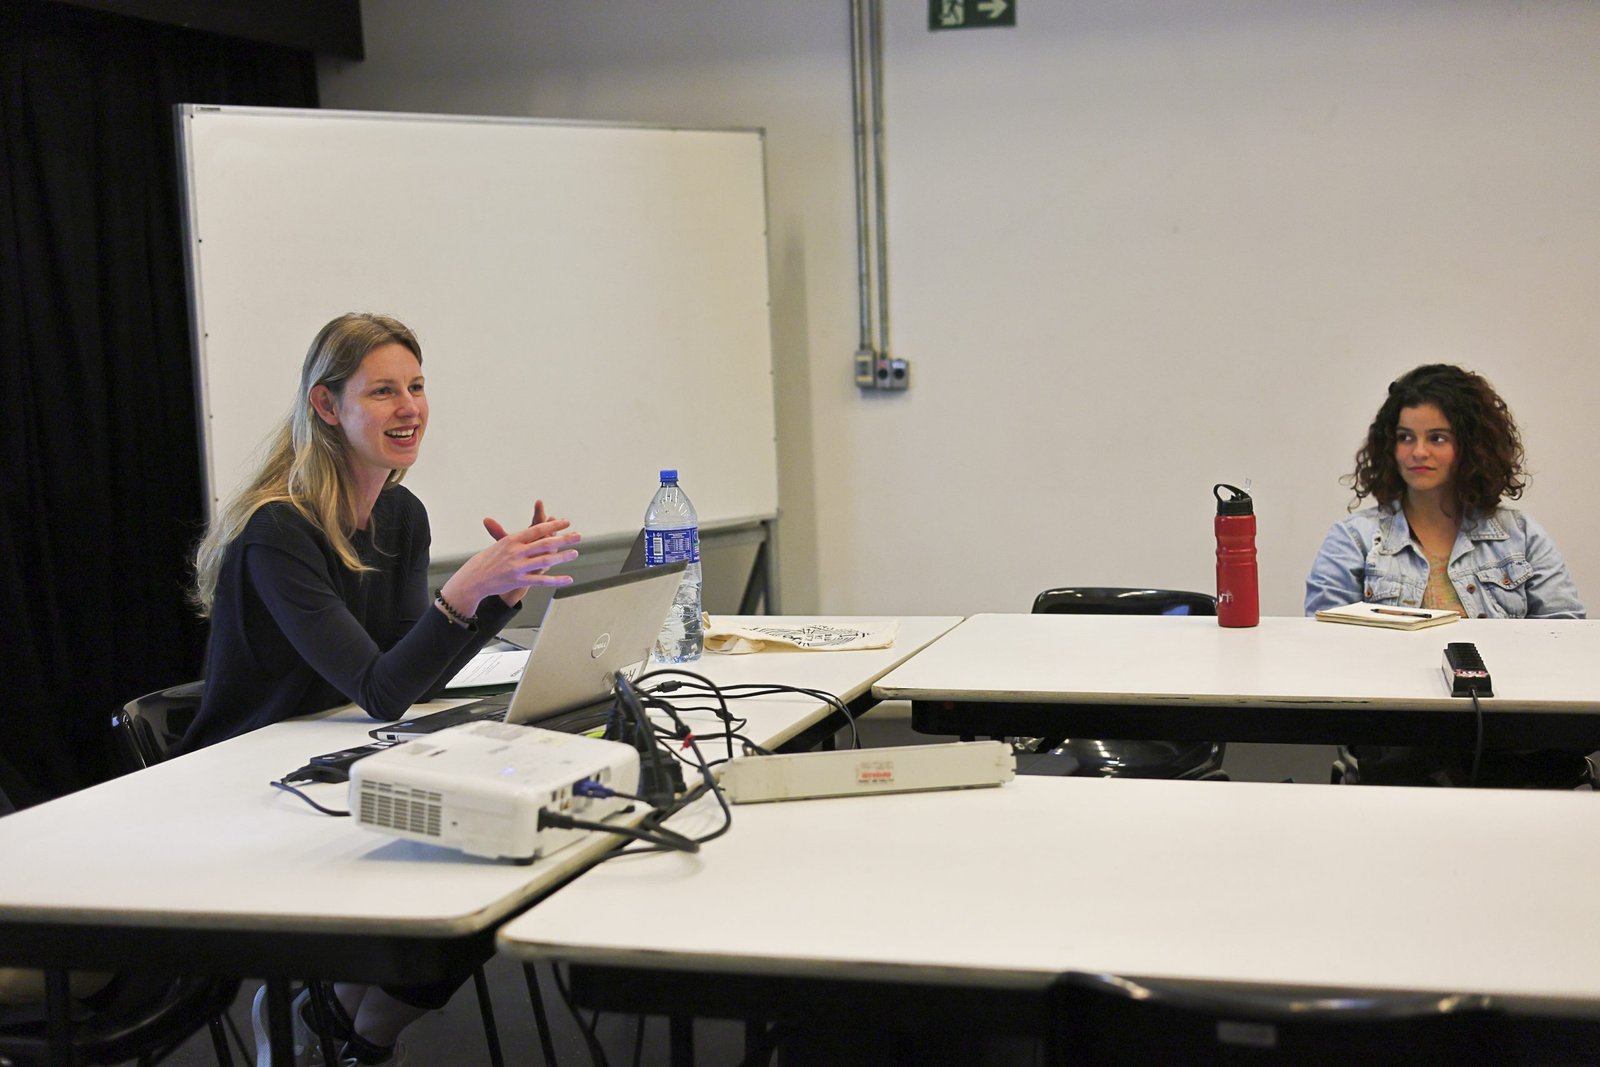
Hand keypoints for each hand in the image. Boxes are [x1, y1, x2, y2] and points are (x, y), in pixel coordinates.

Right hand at [441, 500, 580, 611]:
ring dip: (563, 556)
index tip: (566, 522)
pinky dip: (556, 580)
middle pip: (545, 543)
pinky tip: (568, 579)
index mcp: (512, 540)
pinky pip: (542, 580)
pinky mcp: (518, 581)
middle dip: (564, 539)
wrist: (473, 580)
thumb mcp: (499, 545)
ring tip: (575, 553)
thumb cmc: (486, 561)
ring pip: (546, 560)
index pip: (536, 530)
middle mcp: (516, 552)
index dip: (553, 525)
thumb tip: (532, 532)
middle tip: (579, 536)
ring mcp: (518, 567)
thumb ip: (517, 539)